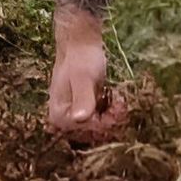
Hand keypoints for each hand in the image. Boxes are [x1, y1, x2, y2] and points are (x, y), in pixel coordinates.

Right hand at [47, 18, 126, 139]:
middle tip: (121, 101)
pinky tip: (115, 100)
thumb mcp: (84, 78)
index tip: (119, 106)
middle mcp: (63, 122)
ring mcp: (74, 118)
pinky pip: (102, 121)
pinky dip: (112, 113)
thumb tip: (79, 119)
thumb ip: (83, 98)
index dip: (108, 122)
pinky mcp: (84, 112)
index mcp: (59, 117)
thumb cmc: (82, 60)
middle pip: (95, 134)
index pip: (90, 132)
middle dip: (112, 119)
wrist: (82, 47)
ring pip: (101, 129)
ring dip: (114, 116)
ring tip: (118, 99)